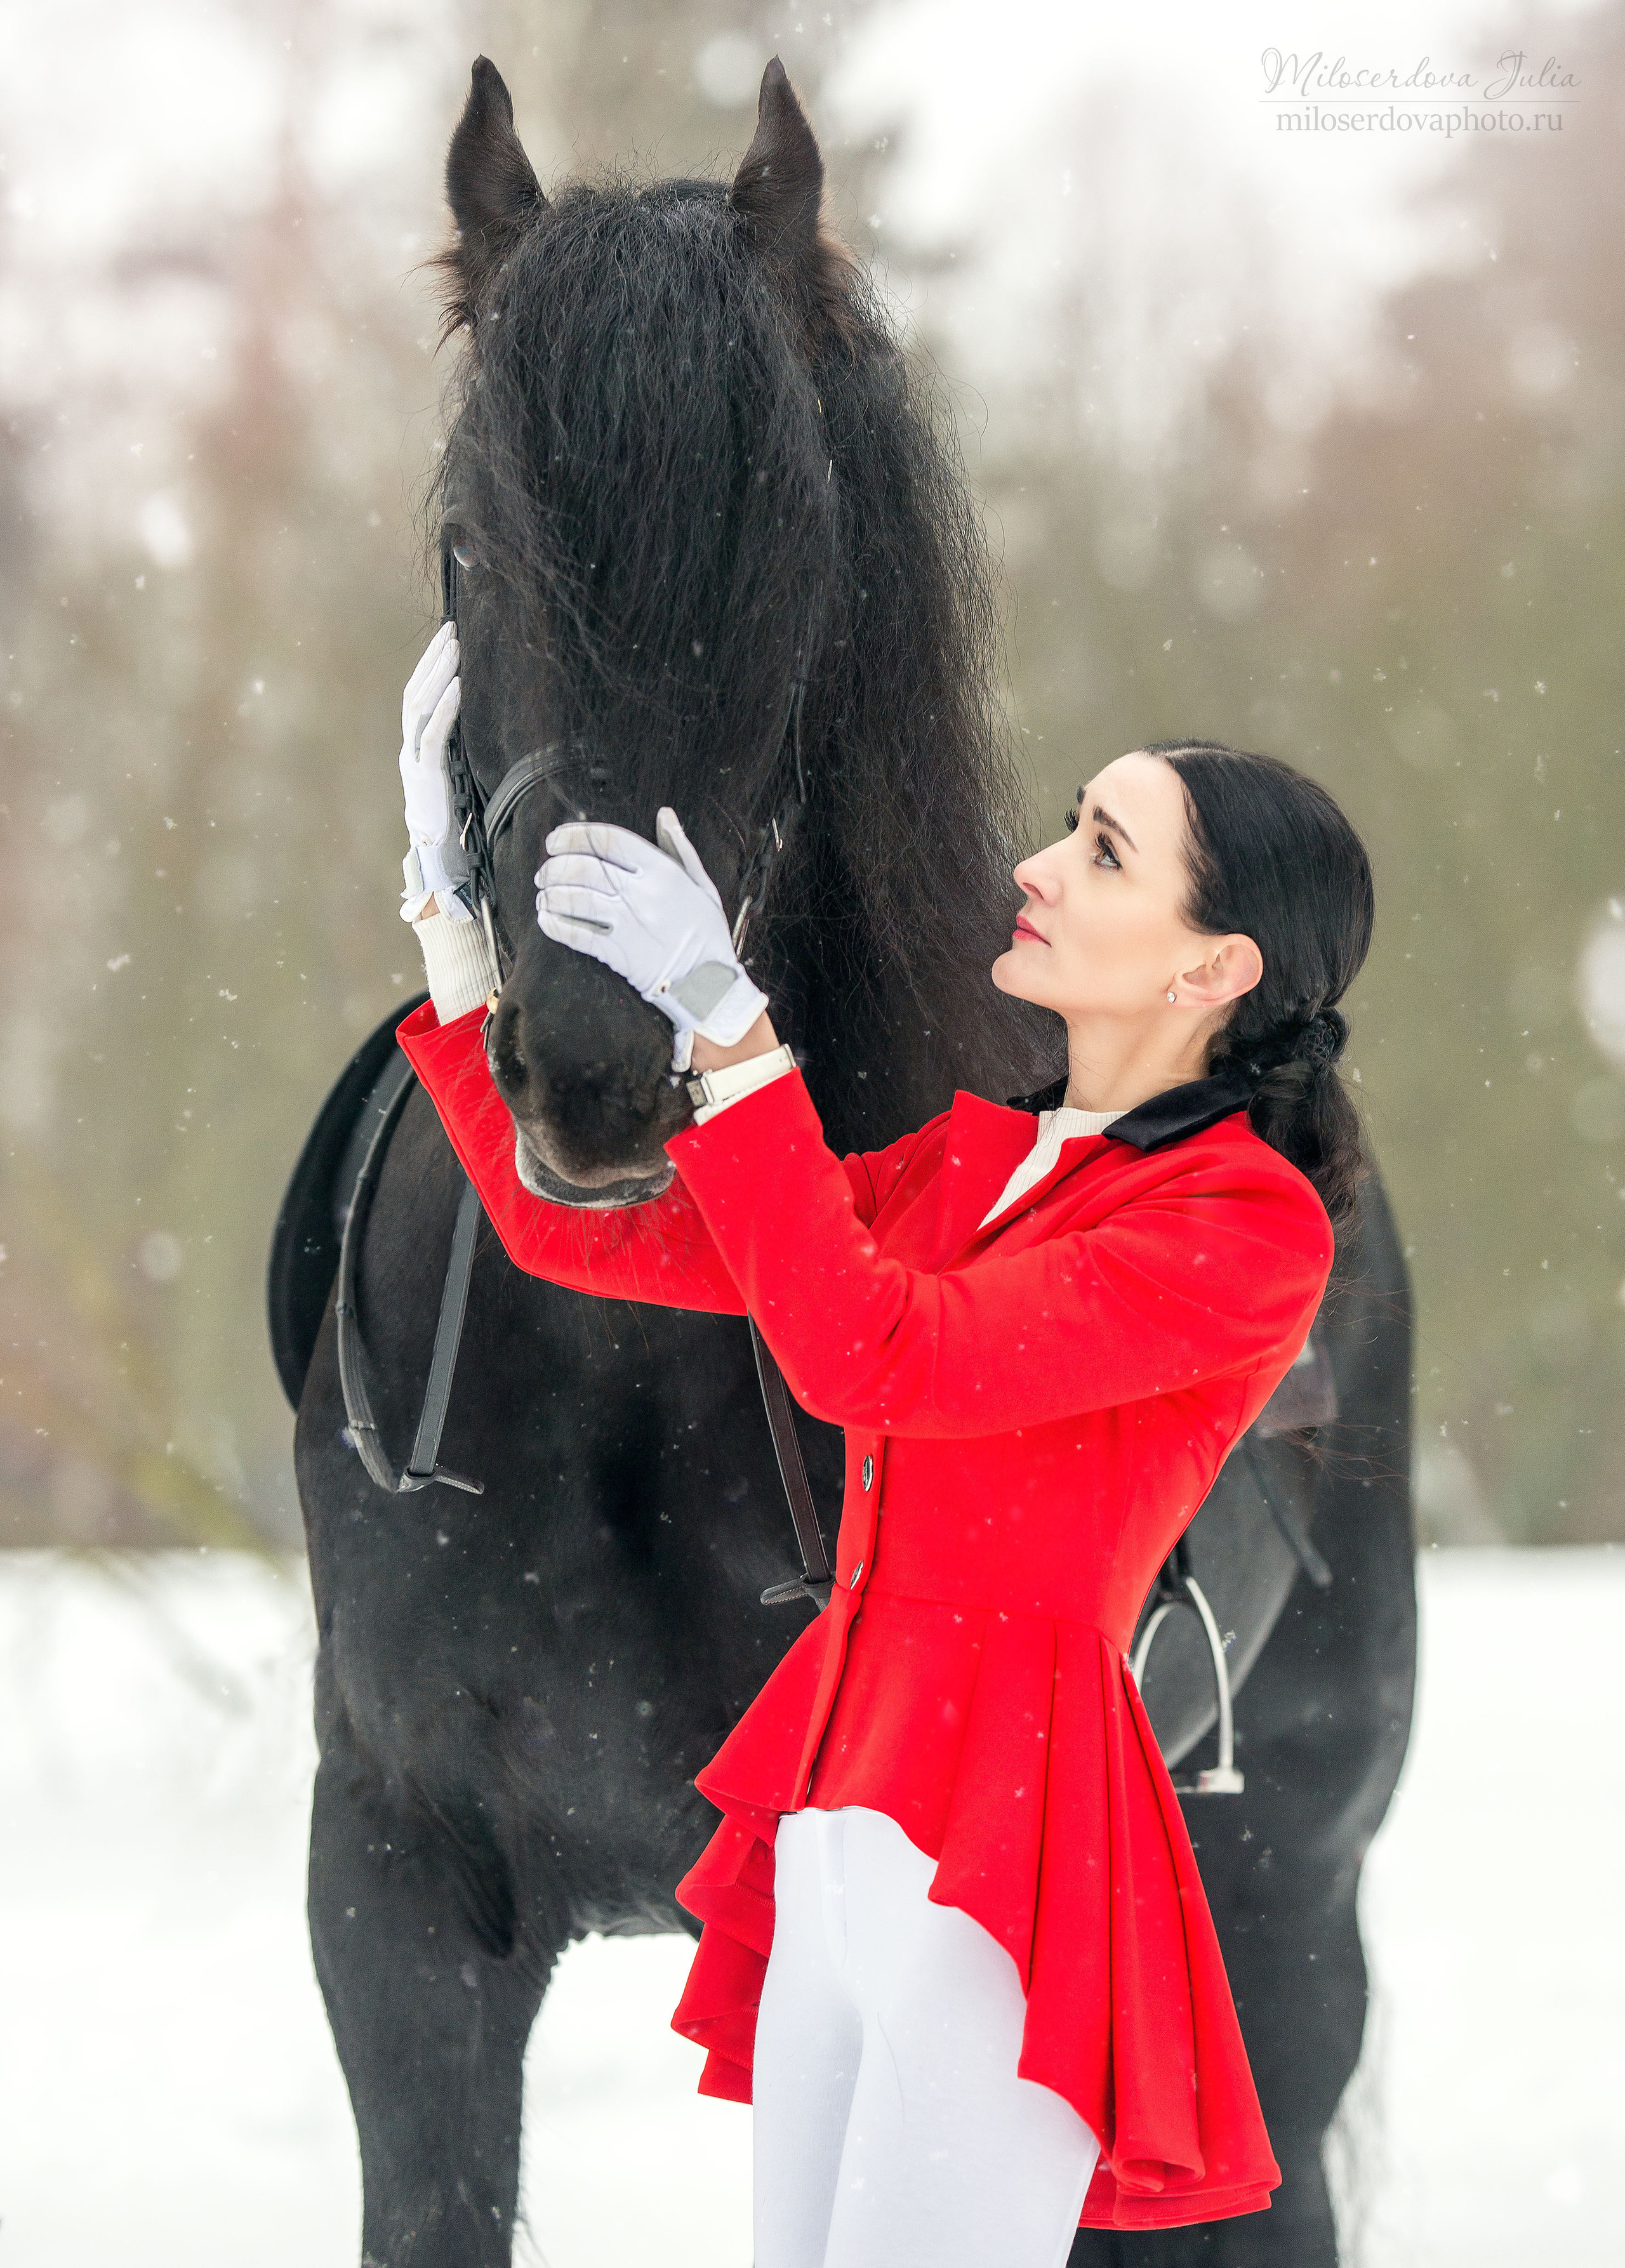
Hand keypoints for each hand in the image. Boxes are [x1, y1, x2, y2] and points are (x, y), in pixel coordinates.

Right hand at [397, 623, 472, 923]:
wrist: (442, 862)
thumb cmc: (457, 823)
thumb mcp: (461, 780)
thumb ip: (464, 753)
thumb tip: (485, 723)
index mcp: (415, 751)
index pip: (417, 698)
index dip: (429, 667)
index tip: (448, 640)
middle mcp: (409, 752)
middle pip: (414, 693)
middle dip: (433, 660)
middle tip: (453, 629)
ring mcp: (413, 763)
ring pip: (418, 707)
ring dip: (438, 674)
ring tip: (456, 647)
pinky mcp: (425, 778)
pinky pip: (432, 736)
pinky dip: (445, 709)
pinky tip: (460, 687)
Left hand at [535, 808, 767, 1072]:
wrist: (710, 985)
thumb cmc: (707, 934)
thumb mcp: (702, 885)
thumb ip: (680, 848)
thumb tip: (665, 814)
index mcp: (663, 871)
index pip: (609, 840)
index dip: (574, 835)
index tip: (555, 840)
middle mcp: (642, 893)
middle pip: (585, 867)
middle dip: (555, 866)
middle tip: (544, 872)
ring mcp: (628, 923)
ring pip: (576, 898)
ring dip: (551, 893)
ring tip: (543, 894)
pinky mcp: (618, 953)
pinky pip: (577, 934)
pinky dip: (555, 924)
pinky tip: (546, 919)